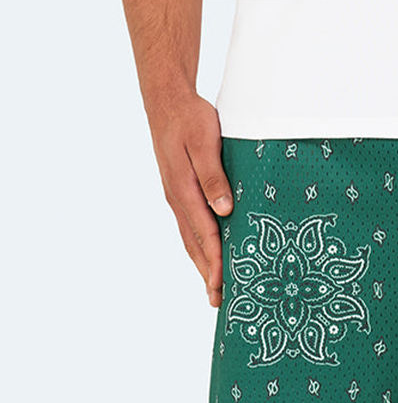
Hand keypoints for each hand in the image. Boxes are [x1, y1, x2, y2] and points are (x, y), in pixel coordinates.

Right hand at [148, 90, 232, 306]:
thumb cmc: (190, 118)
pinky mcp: (179, 194)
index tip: (222, 284)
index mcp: (184, 191)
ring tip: (213, 291)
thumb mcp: (204, 141)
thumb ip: (213, 176)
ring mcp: (177, 198)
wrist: (166, 100)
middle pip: (195, 245)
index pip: (205, 234)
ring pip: (191, 240)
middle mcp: (178, 200)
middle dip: (207, 275)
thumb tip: (225, 210)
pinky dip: (199, 248)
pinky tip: (207, 258)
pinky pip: (190, 228)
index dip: (215, 261)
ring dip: (202, 266)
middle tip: (218, 302)